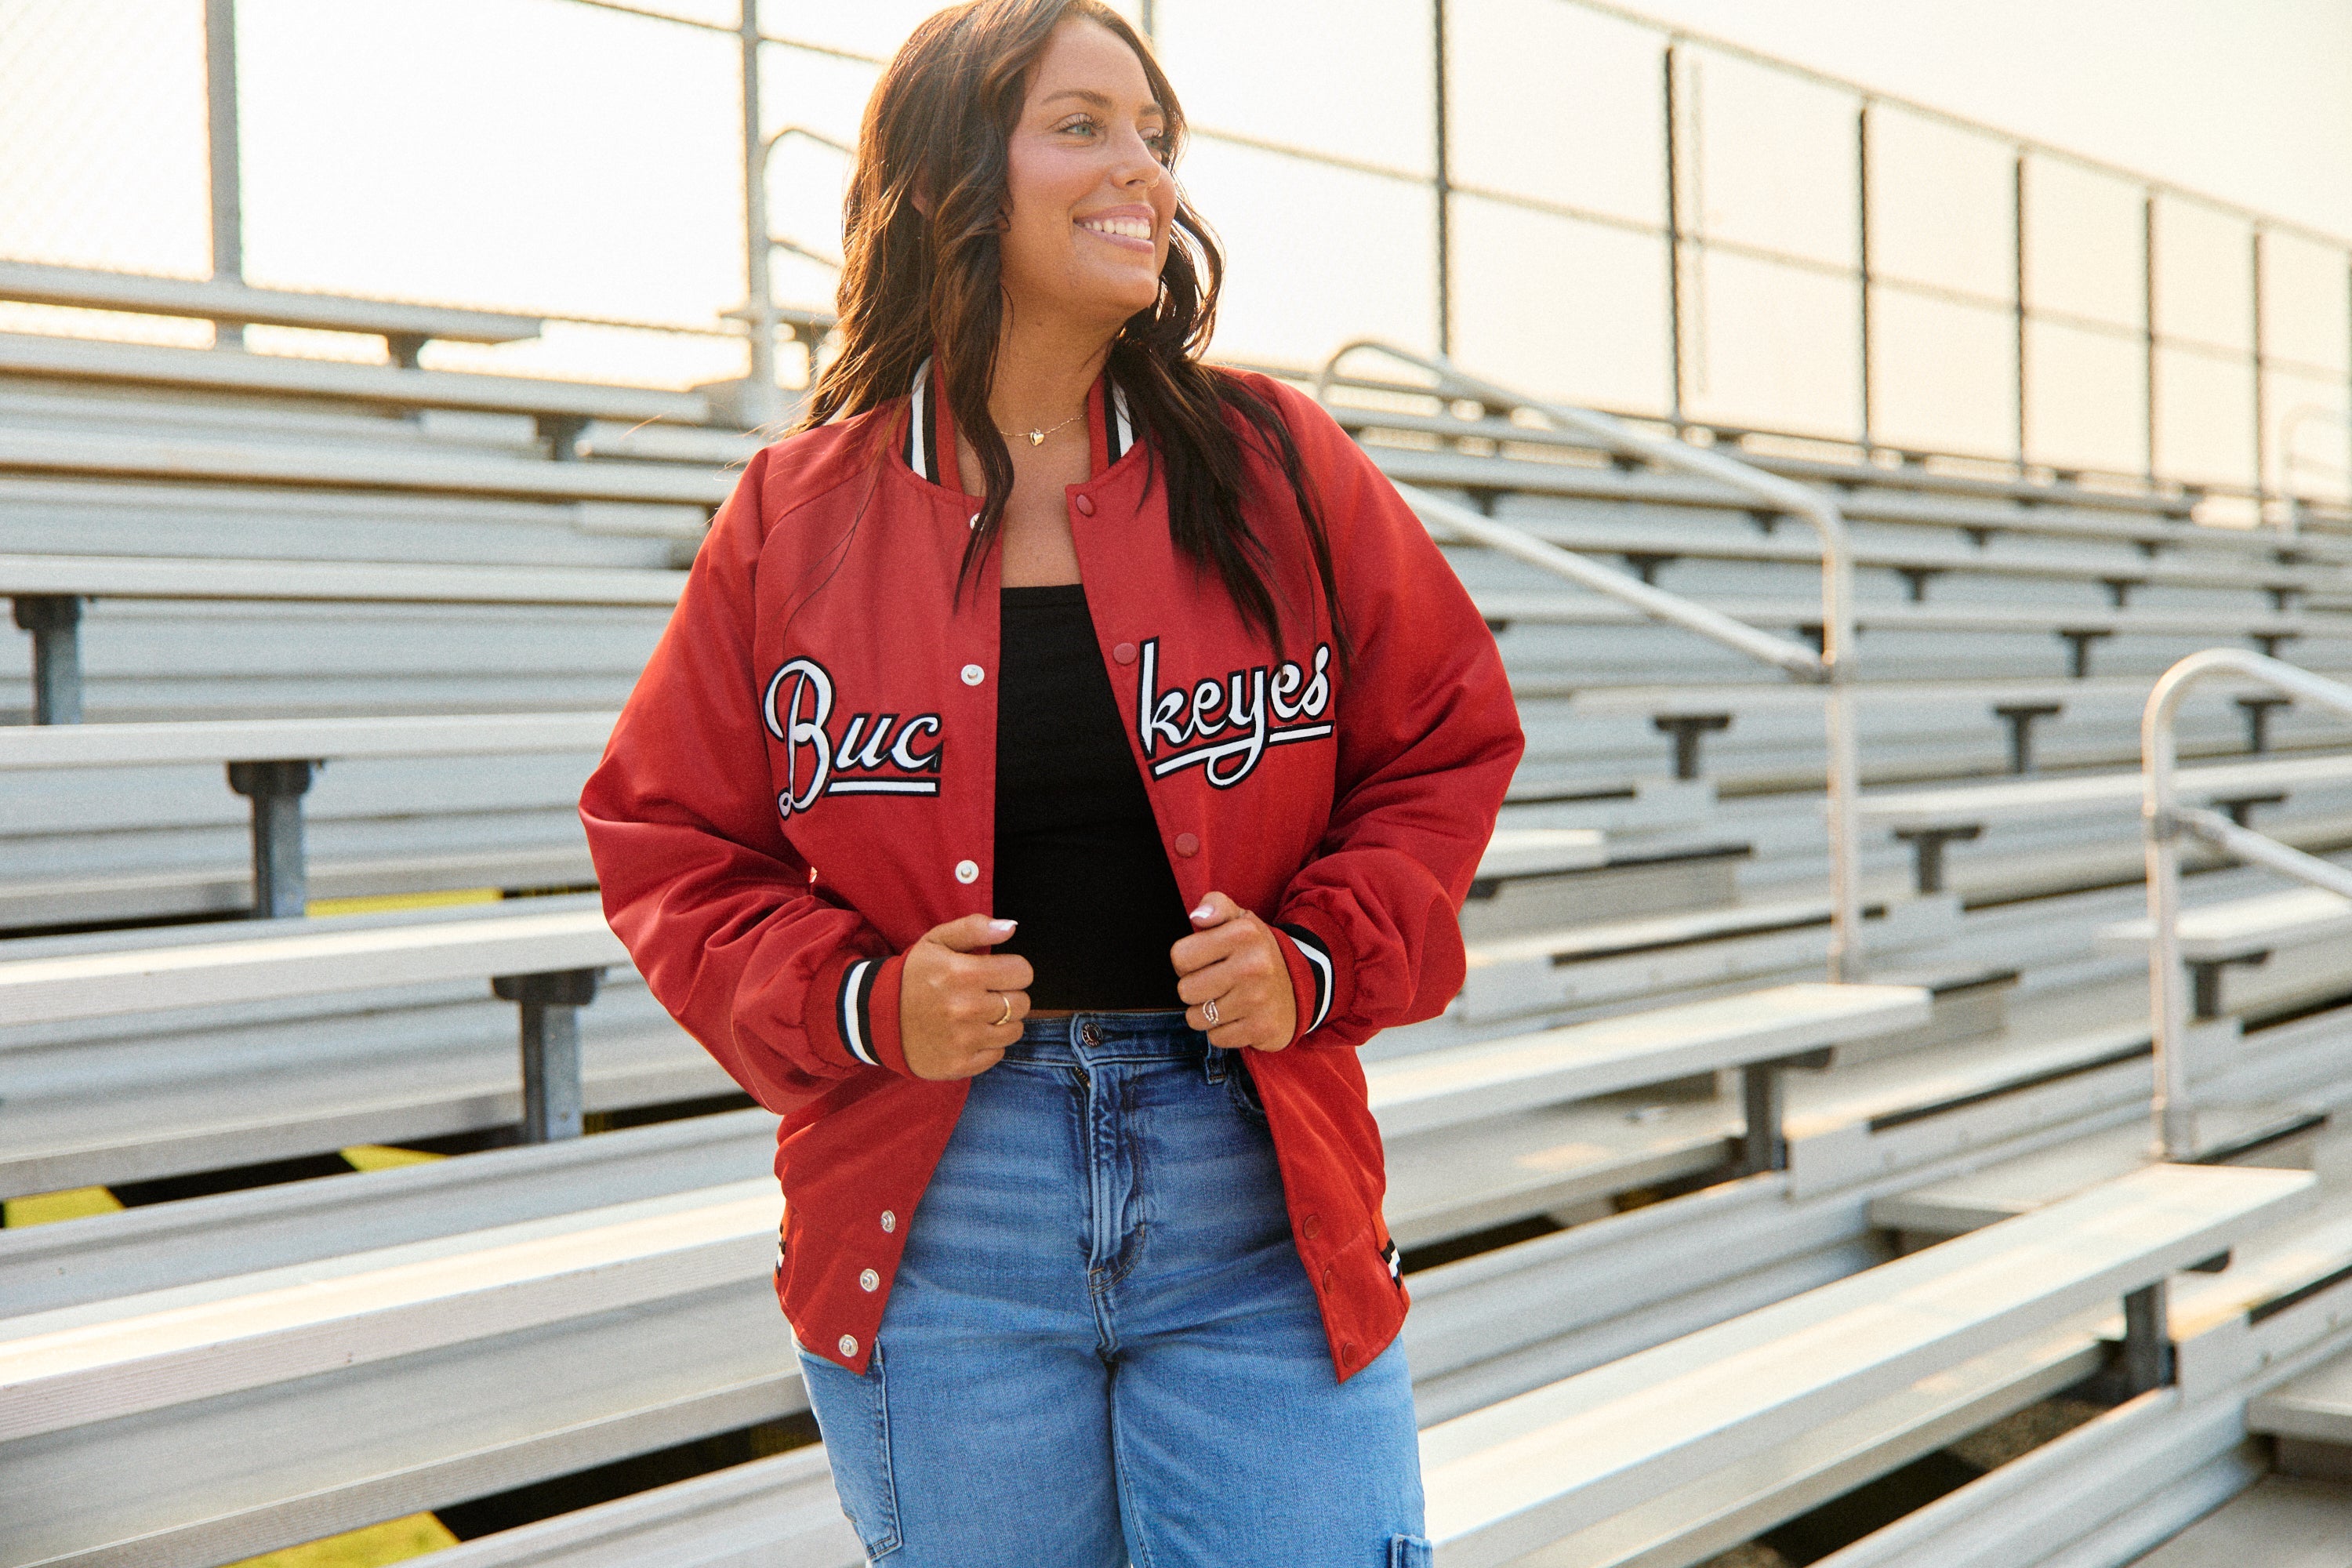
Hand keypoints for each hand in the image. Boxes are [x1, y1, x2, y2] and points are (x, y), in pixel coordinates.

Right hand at [899, 915, 1031, 1079]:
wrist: (876, 1016)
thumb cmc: (912, 975)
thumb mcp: (936, 941)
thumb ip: (974, 928)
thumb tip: (1010, 927)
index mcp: (963, 974)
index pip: (1022, 972)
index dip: (1013, 970)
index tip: (998, 972)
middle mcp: (967, 1009)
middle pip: (1022, 1003)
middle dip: (1008, 995)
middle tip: (986, 994)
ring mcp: (964, 1040)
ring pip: (1014, 1030)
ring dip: (1003, 1021)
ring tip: (979, 1014)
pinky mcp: (959, 1064)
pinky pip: (998, 1054)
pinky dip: (989, 1045)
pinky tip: (969, 1034)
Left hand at [1170, 892, 1295, 1051]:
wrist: (1303, 985)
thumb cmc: (1256, 951)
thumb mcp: (1240, 920)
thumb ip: (1215, 905)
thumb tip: (1197, 917)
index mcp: (1243, 933)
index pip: (1180, 956)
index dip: (1186, 961)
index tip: (1204, 961)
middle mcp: (1253, 965)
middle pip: (1185, 990)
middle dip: (1195, 989)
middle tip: (1216, 983)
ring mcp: (1258, 999)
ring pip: (1196, 1018)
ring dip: (1206, 1013)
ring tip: (1226, 1000)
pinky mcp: (1262, 1028)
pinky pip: (1216, 1038)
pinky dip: (1222, 1031)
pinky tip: (1239, 1017)